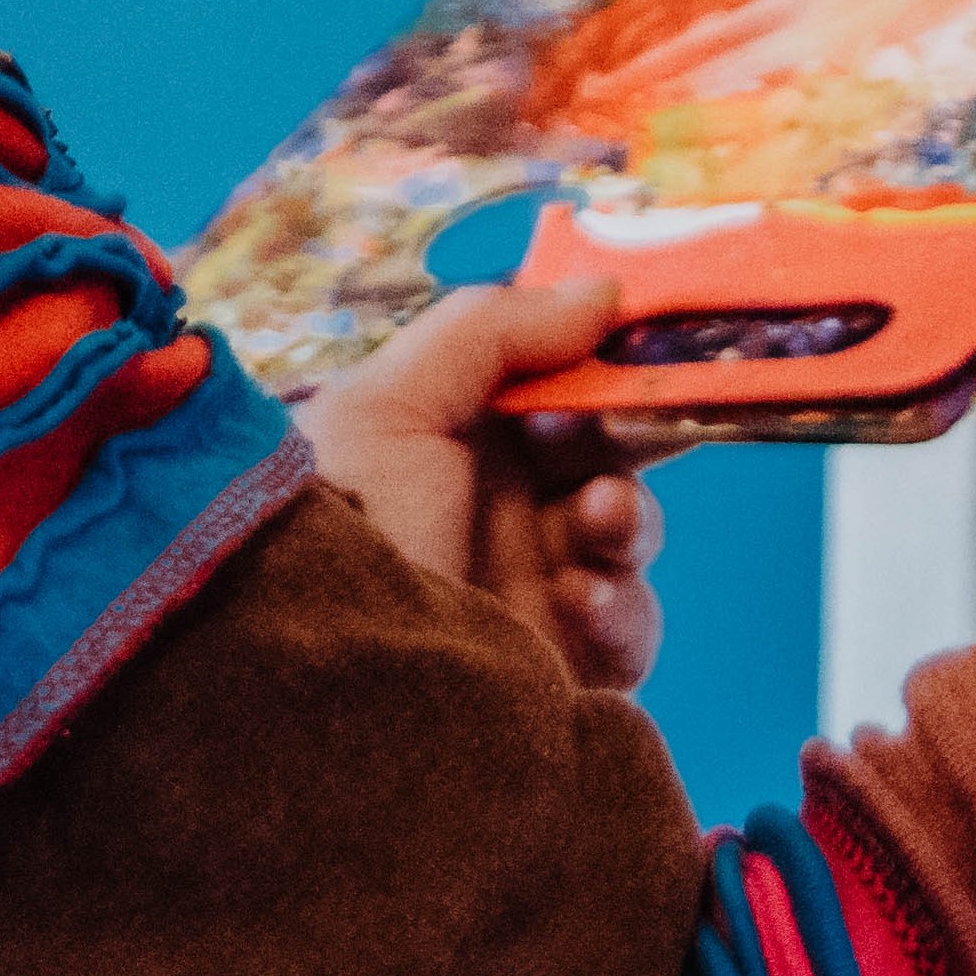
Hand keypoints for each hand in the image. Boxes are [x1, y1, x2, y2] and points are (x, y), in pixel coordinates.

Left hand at [294, 273, 669, 694]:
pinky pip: (629, 627)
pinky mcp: (559, 665)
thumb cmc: (343, 523)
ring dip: (627, 518)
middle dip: (632, 435)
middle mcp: (490, 502)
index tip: (654, 337)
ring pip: (626, 533)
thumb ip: (494, 332)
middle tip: (645, 425)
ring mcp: (528, 584)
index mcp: (449, 430)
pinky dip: (621, 608)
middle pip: (603, 451)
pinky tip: (580, 600)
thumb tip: (604, 293)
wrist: (322, 682)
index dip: (605, 359)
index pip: (550, 378)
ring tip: (598, 522)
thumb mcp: (391, 405)